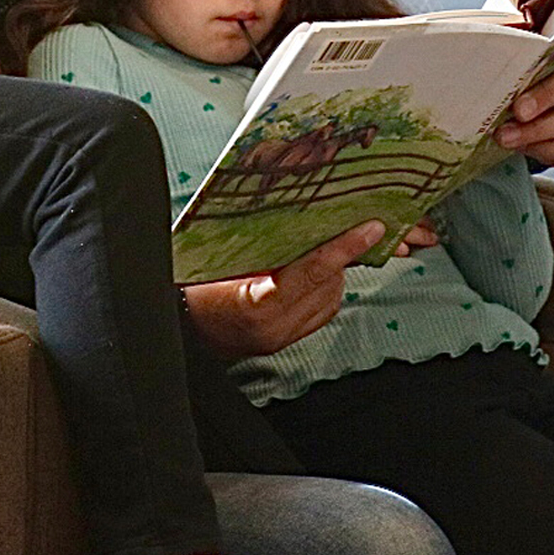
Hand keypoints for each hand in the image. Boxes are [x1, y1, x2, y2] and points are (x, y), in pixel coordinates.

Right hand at [184, 222, 386, 358]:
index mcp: (256, 305)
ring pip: (332, 294)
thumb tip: (307, 215)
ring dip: (338, 267)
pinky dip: (328, 282)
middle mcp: (276, 328)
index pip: (312, 272)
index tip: (372, 227)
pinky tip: (321, 265)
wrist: (182, 327)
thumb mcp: (221, 257)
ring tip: (340, 238)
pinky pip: (324, 307)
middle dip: (348, 252)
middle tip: (366, 222)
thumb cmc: (194, 286)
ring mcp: (285, 337)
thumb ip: (262, 242)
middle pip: (329, 282)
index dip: (344, 247)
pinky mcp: (290, 339)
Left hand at [495, 47, 553, 168]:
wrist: (543, 81)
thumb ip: (514, 45)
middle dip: (537, 126)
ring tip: (507, 140)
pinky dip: (545, 152)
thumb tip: (486, 46)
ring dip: (536, 140)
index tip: (519, 109)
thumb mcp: (526, 50)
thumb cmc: (534, 63)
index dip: (546, 95)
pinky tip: (523, 146)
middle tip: (505, 132)